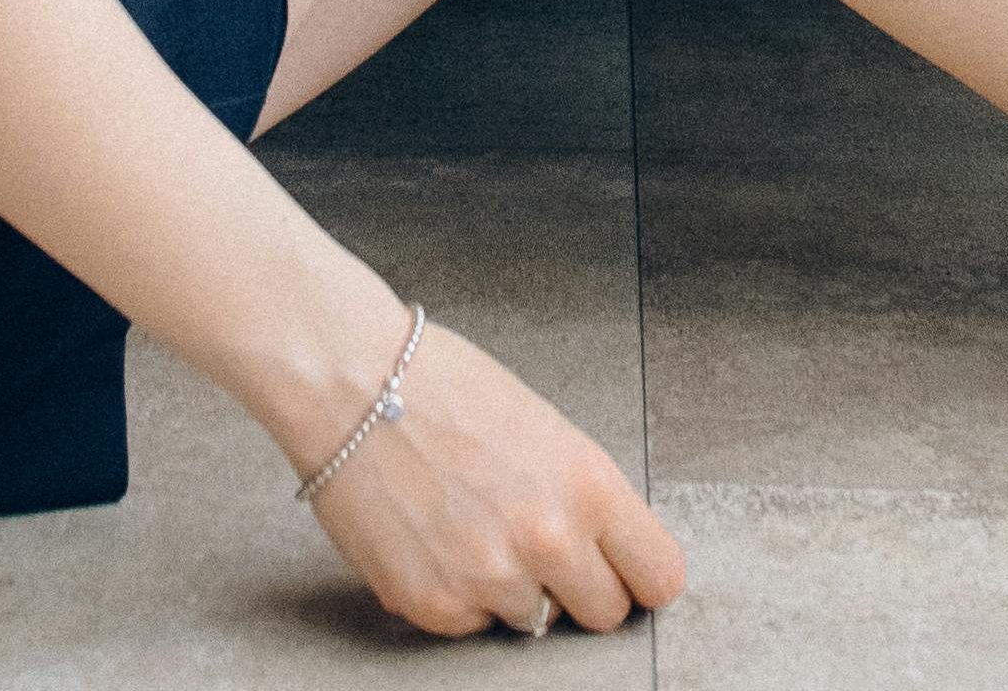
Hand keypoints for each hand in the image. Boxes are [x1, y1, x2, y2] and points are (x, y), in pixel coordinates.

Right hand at [296, 319, 685, 637]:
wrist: (349, 383)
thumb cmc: (440, 385)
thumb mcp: (543, 427)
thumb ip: (580, 495)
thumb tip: (602, 548)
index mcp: (588, 486)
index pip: (659, 577)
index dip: (640, 574)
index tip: (626, 570)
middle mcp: (549, 541)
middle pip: (605, 614)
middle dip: (581, 587)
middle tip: (544, 550)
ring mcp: (490, 580)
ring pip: (534, 620)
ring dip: (514, 587)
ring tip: (472, 527)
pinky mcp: (435, 606)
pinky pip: (471, 625)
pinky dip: (458, 593)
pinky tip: (434, 538)